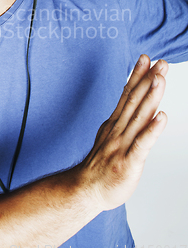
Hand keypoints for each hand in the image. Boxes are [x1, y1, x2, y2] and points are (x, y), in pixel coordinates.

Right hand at [77, 55, 167, 211]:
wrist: (85, 189)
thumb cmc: (101, 164)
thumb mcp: (111, 135)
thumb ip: (124, 119)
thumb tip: (134, 102)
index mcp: (116, 123)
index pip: (127, 94)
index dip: (137, 75)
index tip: (146, 58)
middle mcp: (119, 130)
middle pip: (135, 101)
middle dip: (148, 80)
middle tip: (160, 63)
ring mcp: (123, 145)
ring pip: (139, 117)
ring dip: (151, 97)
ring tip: (160, 79)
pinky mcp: (129, 162)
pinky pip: (142, 144)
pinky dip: (152, 130)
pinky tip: (162, 117)